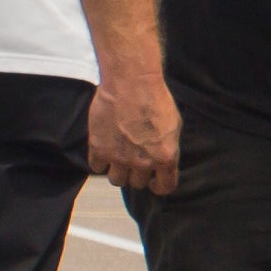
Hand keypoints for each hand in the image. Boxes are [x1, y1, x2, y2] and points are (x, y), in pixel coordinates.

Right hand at [87, 70, 183, 194]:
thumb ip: (167, 148)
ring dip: (118, 172)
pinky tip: (104, 150)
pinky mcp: (98, 148)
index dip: (159, 185)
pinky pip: (96, 167)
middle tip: (135, 162)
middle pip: (137, 183)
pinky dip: (100, 162)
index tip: (155, 181)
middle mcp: (142, 162)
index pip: (164, 187)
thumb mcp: (174, 126)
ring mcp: (118, 157)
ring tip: (119, 159)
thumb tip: (163, 160)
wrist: (131, 83)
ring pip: (116, 180)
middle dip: (137, 175)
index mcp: (165, 157)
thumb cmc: (156, 99)